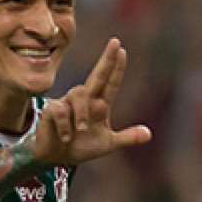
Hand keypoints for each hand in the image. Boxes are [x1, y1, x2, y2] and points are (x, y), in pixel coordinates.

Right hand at [33, 38, 151, 164]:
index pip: (110, 84)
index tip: (122, 50)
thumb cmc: (81, 146)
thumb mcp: (108, 144)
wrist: (55, 157)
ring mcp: (67, 103)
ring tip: (82, 130)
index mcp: (99, 105)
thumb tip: (149, 135)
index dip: (117, 68)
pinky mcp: (52, 110)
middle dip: (107, 60)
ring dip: (82, 113)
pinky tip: (66, 137)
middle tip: (115, 43)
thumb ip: (127, 138)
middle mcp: (85, 100)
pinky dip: (66, 126)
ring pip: (79, 93)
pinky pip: (61, 111)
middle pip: (97, 75)